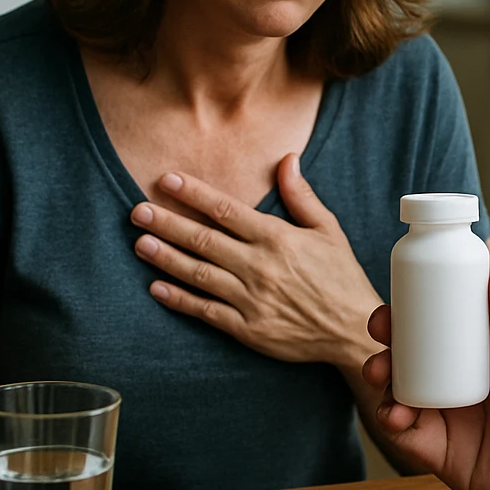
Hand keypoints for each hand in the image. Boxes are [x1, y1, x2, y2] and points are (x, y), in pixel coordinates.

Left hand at [130, 153, 381, 369]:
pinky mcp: (247, 329)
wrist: (353, 329)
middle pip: (204, 240)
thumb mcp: (328, 230)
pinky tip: (156, 288)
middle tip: (137, 211)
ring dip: (166, 258)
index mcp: (278, 239)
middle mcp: (260, 267)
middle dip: (167, 223)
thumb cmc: (341, 276)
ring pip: (198, 274)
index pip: (227, 210)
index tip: (167, 180)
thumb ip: (301, 195)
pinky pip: (205, 312)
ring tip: (140, 244)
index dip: (194, 194)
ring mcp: (251, 299)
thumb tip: (286, 159)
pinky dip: (179, 300)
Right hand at [363, 262, 489, 489]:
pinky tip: (394, 413)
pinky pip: (410, 436)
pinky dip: (392, 421)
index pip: (450, 318)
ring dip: (384, 376)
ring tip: (381, 372)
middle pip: (416, 351)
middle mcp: (469, 380)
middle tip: (381, 327)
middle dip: (391, 336)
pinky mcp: (447, 455)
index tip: (403, 288)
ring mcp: (456, 417)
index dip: (422, 302)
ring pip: (405, 389)